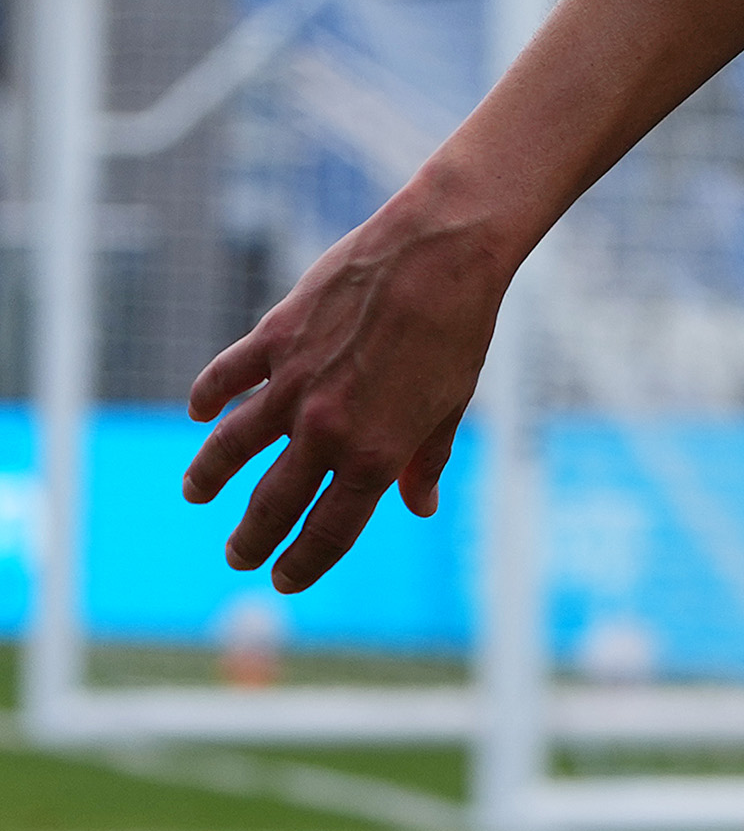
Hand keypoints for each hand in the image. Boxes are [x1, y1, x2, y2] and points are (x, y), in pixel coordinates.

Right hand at [180, 185, 514, 591]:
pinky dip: (206, 397)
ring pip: (229, 447)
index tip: (286, 578)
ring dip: (208, 477)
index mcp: (374, 454)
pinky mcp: (275, 338)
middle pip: (272, 504)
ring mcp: (294, 383)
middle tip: (238, 556)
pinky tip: (198, 412)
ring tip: (197, 494)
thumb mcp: (452, 404)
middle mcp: (326, 428)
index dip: (303, 564)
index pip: (328, 532)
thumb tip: (419, 506)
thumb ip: (426, 459)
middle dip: (251, 540)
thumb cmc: (459, 329)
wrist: (444, 252)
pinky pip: (225, 377)